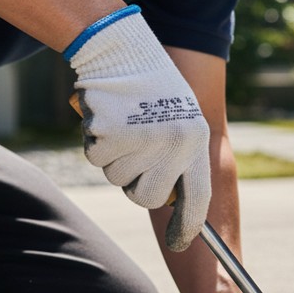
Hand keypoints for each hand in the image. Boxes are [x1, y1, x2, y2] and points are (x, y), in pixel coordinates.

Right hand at [66, 6, 209, 251]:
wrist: (122, 48)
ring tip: (123, 125)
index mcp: (196, 141)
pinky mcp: (111, 133)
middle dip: (136, 186)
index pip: (198, 197)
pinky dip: (95, 143)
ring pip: (118, 179)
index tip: (181, 244)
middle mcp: (174, 145)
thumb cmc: (152, 87)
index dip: (188, 225)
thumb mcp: (181, 120)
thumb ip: (179, 157)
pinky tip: (106, 117)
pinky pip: (97, 158)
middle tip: (133, 159)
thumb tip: (169, 200)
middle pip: (148, 198)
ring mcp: (142, 140)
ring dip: (114, 159)